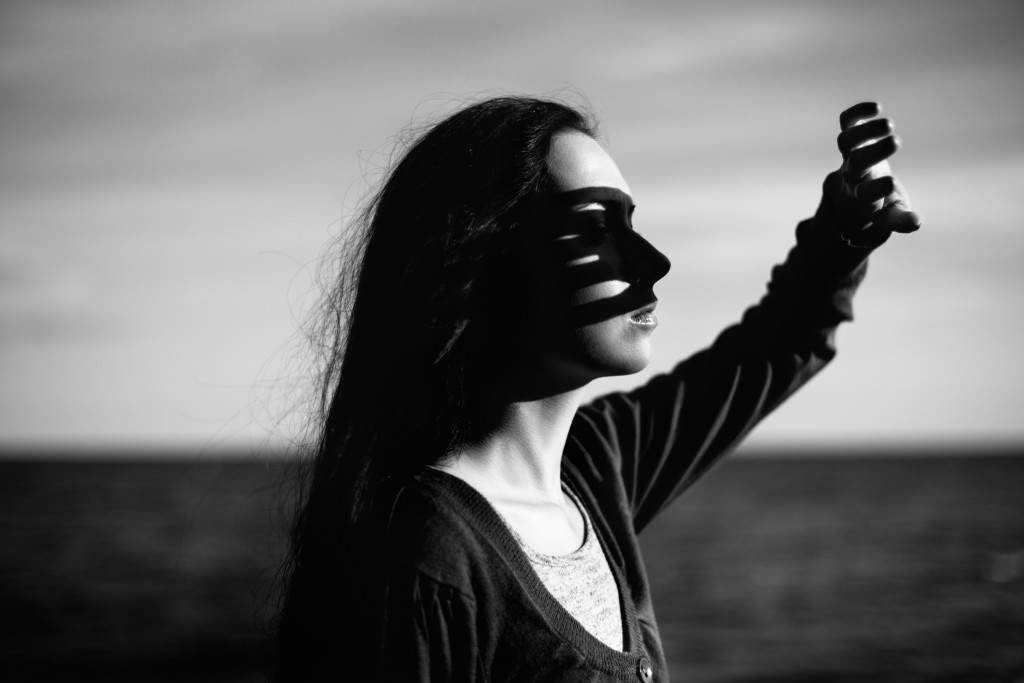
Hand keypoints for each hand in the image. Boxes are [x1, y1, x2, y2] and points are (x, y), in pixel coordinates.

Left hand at [827, 102, 920, 242]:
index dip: (876, 188)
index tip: (891, 182)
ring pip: (846, 141)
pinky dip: (856, 113)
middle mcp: (853, 174)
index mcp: (864, 197)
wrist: (855, 194)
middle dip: (873, 152)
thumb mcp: (891, 215)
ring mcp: (850, 154)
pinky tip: (876, 108)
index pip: (865, 194)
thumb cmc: (880, 204)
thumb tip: (916, 223)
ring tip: (889, 125)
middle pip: (855, 163)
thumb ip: (901, 220)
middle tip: (896, 142)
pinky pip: (846, 122)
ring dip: (865, 131)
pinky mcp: (852, 137)